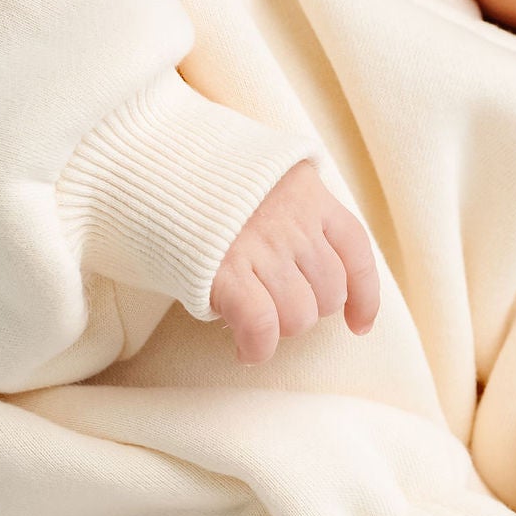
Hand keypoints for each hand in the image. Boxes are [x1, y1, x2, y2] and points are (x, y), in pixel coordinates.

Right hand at [208, 159, 380, 363]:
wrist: (150, 164)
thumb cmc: (205, 183)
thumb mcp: (263, 180)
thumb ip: (294, 211)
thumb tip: (321, 274)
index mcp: (307, 192)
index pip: (356, 250)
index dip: (364, 296)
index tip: (359, 324)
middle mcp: (291, 220)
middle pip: (329, 292)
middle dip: (308, 310)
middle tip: (276, 307)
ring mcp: (261, 245)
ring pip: (299, 315)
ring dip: (281, 330)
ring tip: (257, 321)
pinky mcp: (225, 270)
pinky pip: (262, 325)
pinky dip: (257, 347)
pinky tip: (246, 350)